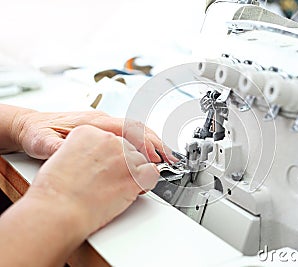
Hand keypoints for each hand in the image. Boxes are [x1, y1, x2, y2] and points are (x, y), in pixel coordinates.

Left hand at [12, 109, 176, 161]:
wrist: (31, 125)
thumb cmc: (37, 133)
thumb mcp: (41, 142)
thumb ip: (56, 148)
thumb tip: (69, 153)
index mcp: (93, 122)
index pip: (127, 129)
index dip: (144, 143)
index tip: (156, 157)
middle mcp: (102, 120)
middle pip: (137, 127)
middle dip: (157, 142)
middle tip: (171, 158)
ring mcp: (104, 123)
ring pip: (136, 128)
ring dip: (153, 141)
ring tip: (165, 157)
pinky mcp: (103, 129)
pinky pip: (130, 133)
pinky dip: (143, 142)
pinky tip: (147, 154)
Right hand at [27, 125, 159, 233]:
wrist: (58, 209)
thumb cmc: (55, 191)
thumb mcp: (64, 157)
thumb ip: (85, 151)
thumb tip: (99, 160)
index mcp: (88, 131)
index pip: (113, 139)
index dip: (112, 156)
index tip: (107, 167)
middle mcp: (108, 139)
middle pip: (129, 149)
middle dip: (124, 165)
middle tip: (111, 181)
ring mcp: (124, 156)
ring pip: (141, 161)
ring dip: (134, 175)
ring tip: (115, 189)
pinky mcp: (135, 175)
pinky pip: (152, 173)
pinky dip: (147, 182)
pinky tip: (134, 190)